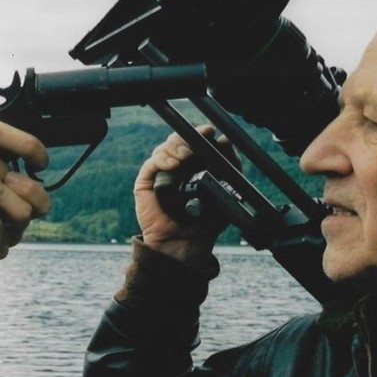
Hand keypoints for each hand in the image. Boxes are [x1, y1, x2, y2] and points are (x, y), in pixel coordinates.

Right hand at [134, 126, 234, 263]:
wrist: (185, 243)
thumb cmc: (206, 223)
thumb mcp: (225, 194)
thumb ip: (230, 170)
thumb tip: (227, 143)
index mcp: (195, 167)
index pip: (195, 142)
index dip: (201, 134)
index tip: (211, 132)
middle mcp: (178, 167)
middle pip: (179, 140)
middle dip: (190, 136)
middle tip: (200, 138)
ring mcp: (162, 173)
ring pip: (166, 147)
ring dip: (177, 146)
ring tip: (187, 155)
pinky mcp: (147, 182)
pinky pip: (153, 163)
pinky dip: (163, 159)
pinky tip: (173, 164)